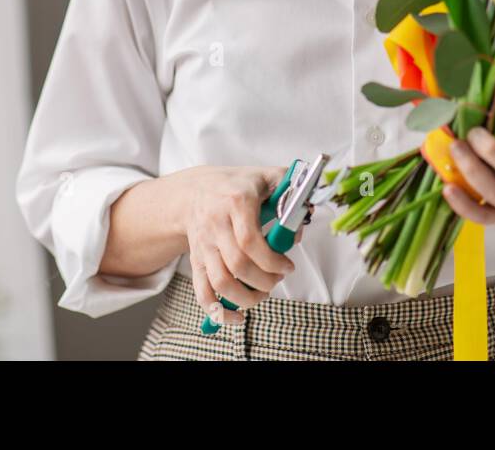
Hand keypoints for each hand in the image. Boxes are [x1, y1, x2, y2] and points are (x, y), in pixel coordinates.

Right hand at [181, 165, 297, 324]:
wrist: (195, 191)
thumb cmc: (237, 185)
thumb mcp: (267, 176)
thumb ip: (291, 193)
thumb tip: (299, 227)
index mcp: (236, 203)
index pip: (249, 240)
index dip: (271, 260)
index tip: (288, 266)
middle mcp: (216, 225)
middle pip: (237, 265)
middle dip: (264, 281)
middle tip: (278, 279)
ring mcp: (204, 245)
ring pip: (220, 282)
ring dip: (245, 297)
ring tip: (262, 293)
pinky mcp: (196, 260)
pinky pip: (202, 292)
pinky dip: (217, 311)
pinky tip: (236, 317)